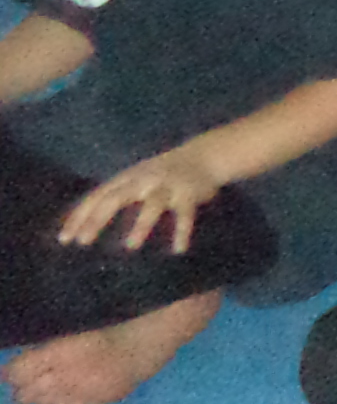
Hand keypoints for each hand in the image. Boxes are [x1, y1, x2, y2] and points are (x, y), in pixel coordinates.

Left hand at [56, 139, 224, 255]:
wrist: (206, 154)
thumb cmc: (163, 174)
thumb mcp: (136, 178)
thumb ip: (115, 194)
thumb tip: (83, 222)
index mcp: (128, 178)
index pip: (97, 196)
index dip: (80, 216)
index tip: (64, 239)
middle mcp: (144, 180)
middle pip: (117, 198)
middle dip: (99, 218)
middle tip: (83, 241)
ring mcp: (168, 186)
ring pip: (152, 204)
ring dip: (141, 224)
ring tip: (130, 245)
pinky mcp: (190, 193)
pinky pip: (185, 214)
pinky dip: (182, 231)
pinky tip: (178, 249)